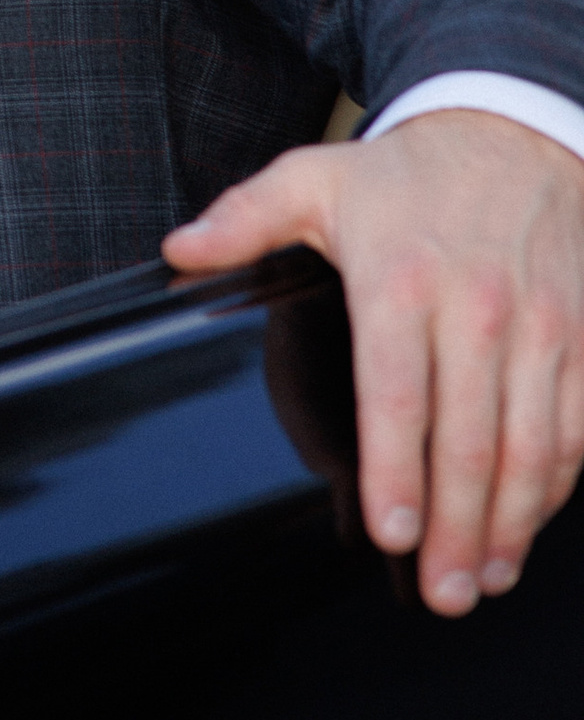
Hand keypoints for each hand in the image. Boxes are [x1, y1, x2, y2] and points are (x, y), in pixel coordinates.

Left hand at [163, 111, 583, 615]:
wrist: (514, 125)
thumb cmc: (405, 173)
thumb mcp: (314, 177)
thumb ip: (244, 218)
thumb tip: (177, 250)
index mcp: (399, 279)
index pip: (397, 393)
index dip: (399, 470)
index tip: (392, 534)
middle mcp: (477, 307)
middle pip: (471, 438)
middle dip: (456, 527)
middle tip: (441, 594)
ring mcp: (541, 324)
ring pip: (533, 445)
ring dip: (512, 523)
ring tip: (483, 579)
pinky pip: (577, 426)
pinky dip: (558, 485)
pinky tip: (528, 524)